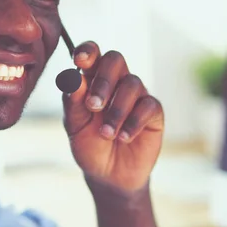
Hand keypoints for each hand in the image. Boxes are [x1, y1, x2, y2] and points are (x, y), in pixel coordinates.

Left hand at [62, 41, 163, 191]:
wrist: (108, 175)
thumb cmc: (89, 145)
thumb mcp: (75, 126)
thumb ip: (73, 102)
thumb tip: (72, 78)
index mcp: (93, 80)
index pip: (92, 54)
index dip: (88, 50)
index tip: (80, 60)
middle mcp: (116, 83)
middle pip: (115, 60)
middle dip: (104, 81)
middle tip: (93, 106)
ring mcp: (136, 96)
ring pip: (132, 84)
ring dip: (117, 110)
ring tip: (106, 134)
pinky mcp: (153, 113)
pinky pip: (148, 106)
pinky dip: (133, 122)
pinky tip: (124, 138)